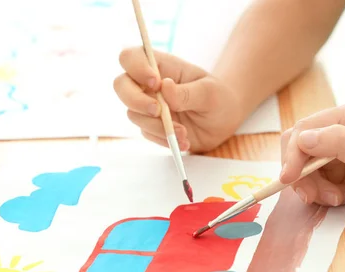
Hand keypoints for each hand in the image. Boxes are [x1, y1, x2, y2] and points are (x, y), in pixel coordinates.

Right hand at [114, 47, 241, 152]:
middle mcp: (148, 85)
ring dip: (157, 126)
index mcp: (160, 66)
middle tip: (158, 111)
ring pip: (133, 114)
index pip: (131, 57)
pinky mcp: (151, 126)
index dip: (135, 67)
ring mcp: (147, 106)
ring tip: (184, 133)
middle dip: (136, 100)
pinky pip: (147, 133)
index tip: (155, 82)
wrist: (223, 123)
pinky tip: (184, 141)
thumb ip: (187, 92)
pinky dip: (164, 139)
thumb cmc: (218, 99)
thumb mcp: (210, 93)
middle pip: (121, 85)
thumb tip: (164, 87)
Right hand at [278, 103, 344, 232]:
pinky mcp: (334, 176)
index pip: (303, 131)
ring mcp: (334, 156)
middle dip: (301, 175)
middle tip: (312, 196)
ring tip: (339, 198)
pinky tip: (344, 199)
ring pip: (301, 172)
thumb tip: (301, 138)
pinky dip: (321, 196)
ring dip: (314, 189)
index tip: (290, 178)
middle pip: (296, 151)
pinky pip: (311, 185)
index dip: (292, 155)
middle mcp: (336, 134)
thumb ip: (337, 142)